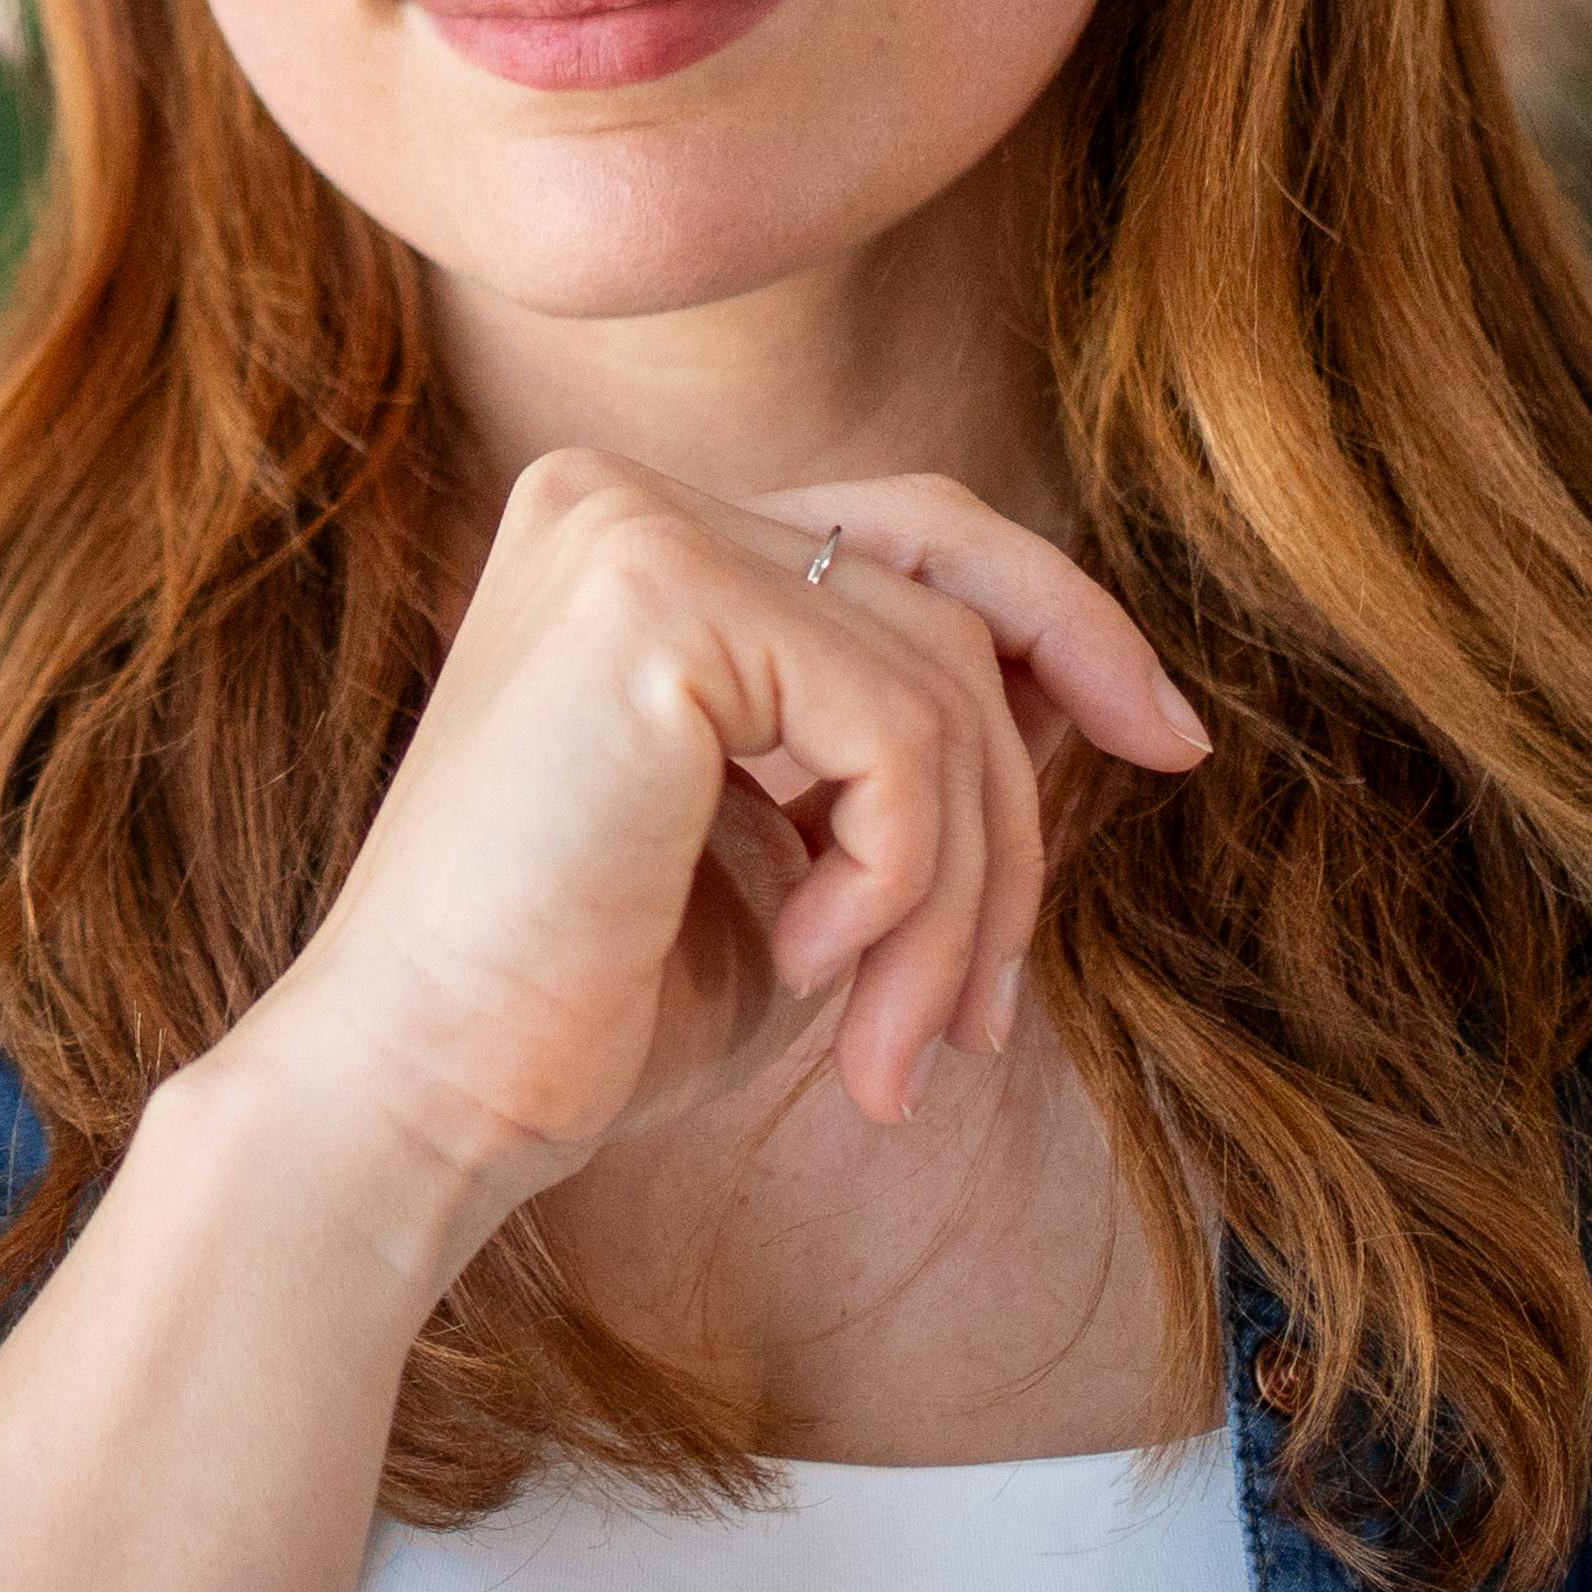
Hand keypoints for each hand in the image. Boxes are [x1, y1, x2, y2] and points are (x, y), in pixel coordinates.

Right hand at [214, 453, 1201, 1255]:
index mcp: (630, 532)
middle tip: (1001, 1002)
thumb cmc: (585, 1006)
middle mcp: (617, 492)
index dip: (1059, 624)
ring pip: (940, 687)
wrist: (420, 1098)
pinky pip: (897, 734)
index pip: (906, 532)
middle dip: (1027, 798)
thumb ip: (898, 748)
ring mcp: (629, 526)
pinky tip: (803, 968)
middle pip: (949, 591)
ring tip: (890, 1047)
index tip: (1171, 741)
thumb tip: (1097, 685)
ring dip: (953, 903)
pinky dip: (897, 884)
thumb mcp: (789, 849)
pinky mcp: (653, 598)